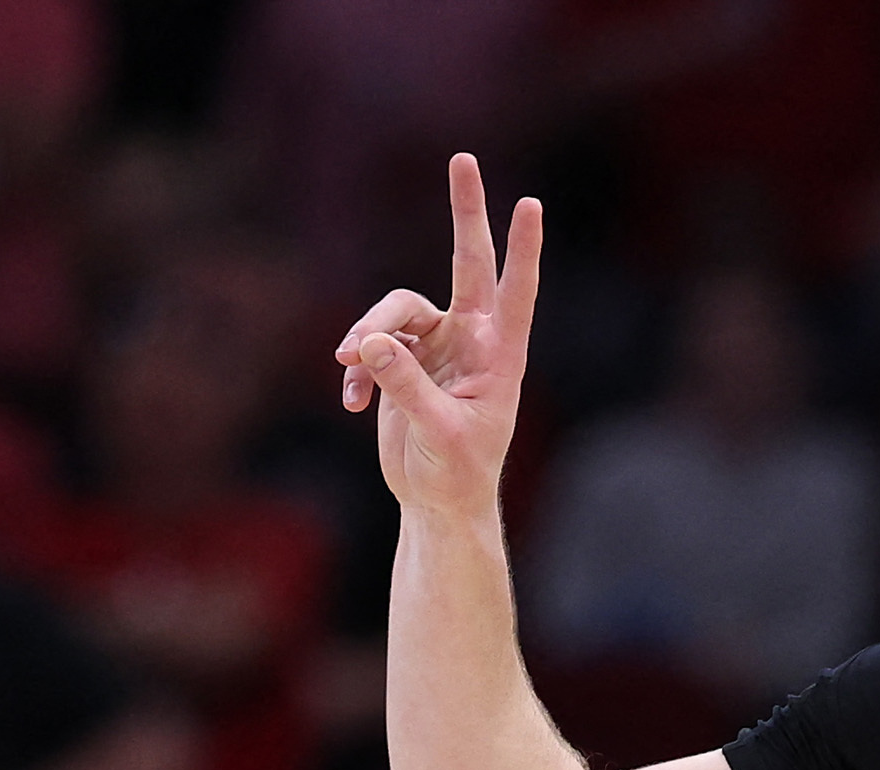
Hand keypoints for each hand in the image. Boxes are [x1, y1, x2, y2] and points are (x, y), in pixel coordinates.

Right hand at [337, 153, 544, 522]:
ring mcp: (436, 345)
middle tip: (464, 158)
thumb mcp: (437, 434)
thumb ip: (406, 387)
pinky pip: (369, 343)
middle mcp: (471, 340)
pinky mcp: (402, 360)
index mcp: (499, 356)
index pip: (515, 291)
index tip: (530, 203)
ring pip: (393, 310)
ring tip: (349, 372)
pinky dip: (357, 369)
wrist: (438, 501)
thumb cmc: (456, 474)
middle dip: (466, 213)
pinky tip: (352, 402)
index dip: (522, 249)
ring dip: (365, 337)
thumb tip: (370, 342)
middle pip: (466, 263)